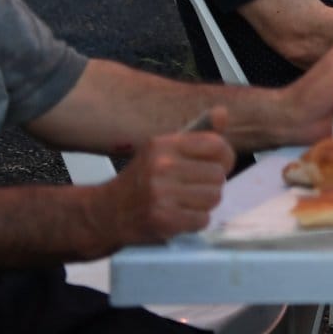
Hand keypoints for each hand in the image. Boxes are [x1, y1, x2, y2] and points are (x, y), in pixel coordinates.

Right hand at [96, 125, 234, 245]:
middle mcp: (162, 166)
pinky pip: (202, 219)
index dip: (225, 157)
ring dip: (205, 203)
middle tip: (195, 188)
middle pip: (218, 175)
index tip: (218, 165)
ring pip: (214, 197)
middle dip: (213, 184)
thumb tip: (223, 112)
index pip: (216, 145)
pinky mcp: (162, 219)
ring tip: (187, 202)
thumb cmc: (143, 178)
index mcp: (164, 144)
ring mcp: (161, 194)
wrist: (107, 212)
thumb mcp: (164, 149)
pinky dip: (196, 221)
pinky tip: (181, 216)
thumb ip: (197, 133)